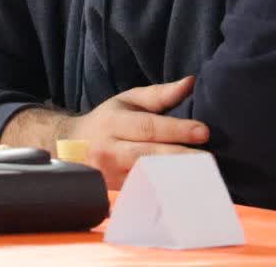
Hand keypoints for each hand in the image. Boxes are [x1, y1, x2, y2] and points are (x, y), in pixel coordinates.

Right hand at [2, 76, 208, 188]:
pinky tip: (183, 189)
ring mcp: (110, 175)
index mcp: (113, 123)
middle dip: (180, 157)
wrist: (68, 145)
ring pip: (145, 177)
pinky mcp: (113, 192)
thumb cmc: (107, 120)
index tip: (204, 131)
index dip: (176, 129)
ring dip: (174, 176)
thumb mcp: (128, 101)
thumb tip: (190, 82)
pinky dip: (163, 190)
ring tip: (201, 175)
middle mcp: (109, 150)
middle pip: (147, 155)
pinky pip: (142, 192)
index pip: (148, 126)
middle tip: (208, 158)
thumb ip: (160, 94)